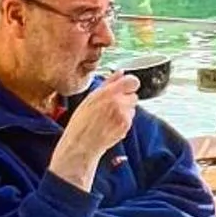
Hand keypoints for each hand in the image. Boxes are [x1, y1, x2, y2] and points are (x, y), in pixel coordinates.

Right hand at [50, 73, 137, 191]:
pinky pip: (130, 119)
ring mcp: (123, 115)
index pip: (132, 81)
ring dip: (125, 111)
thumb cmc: (82, 122)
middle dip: (126, 99)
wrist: (81, 144)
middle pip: (134, 95)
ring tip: (110, 117)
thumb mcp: (91, 97)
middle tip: (113, 106)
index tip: (125, 88)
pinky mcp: (126, 126)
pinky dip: (124, 122)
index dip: (129, 85)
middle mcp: (118, 102)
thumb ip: (108, 83)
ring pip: (132, 108)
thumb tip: (120, 72)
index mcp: (108, 92)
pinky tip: (111, 125)